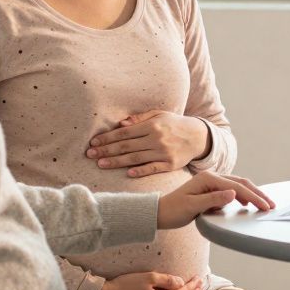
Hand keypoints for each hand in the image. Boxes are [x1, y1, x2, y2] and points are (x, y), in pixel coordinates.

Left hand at [88, 110, 210, 176]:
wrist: (198, 137)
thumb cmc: (175, 124)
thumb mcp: (159, 115)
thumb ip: (140, 119)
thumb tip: (122, 123)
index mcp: (152, 125)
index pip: (125, 132)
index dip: (108, 138)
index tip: (94, 142)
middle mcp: (157, 139)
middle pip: (127, 146)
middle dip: (107, 150)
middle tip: (90, 154)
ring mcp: (163, 153)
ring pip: (135, 158)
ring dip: (117, 162)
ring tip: (101, 164)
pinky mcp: (170, 165)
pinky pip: (152, 168)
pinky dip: (140, 171)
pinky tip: (128, 173)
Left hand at [156, 171, 274, 229]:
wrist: (160, 212)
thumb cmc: (173, 210)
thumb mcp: (193, 206)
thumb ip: (213, 199)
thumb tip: (234, 193)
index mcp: (208, 179)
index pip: (237, 187)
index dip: (253, 197)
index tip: (265, 206)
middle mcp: (212, 177)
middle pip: (241, 183)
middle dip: (258, 193)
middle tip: (271, 204)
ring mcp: (212, 183)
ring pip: (238, 185)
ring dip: (252, 194)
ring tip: (264, 204)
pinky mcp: (211, 190)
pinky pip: (231, 190)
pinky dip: (242, 196)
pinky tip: (247, 203)